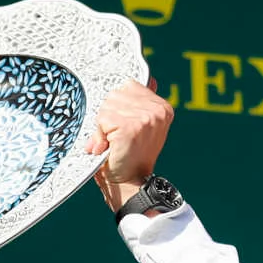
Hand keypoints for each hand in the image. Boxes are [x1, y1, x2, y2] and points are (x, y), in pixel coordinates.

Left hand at [87, 79, 173, 211]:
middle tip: (116, 138)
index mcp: (162, 107)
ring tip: (113, 143)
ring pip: (106, 107)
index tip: (123, 126)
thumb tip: (151, 79)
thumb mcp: (141, 125)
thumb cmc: (131, 156)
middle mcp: (157, 110)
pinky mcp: (131, 128)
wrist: (130, 183)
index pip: (128, 86)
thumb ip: (142, 102)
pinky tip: (110, 147)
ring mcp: (146, 118)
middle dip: (108, 116)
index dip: (118, 106)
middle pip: (114, 95)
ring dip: (103, 127)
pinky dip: (99, 136)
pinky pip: (102, 120)